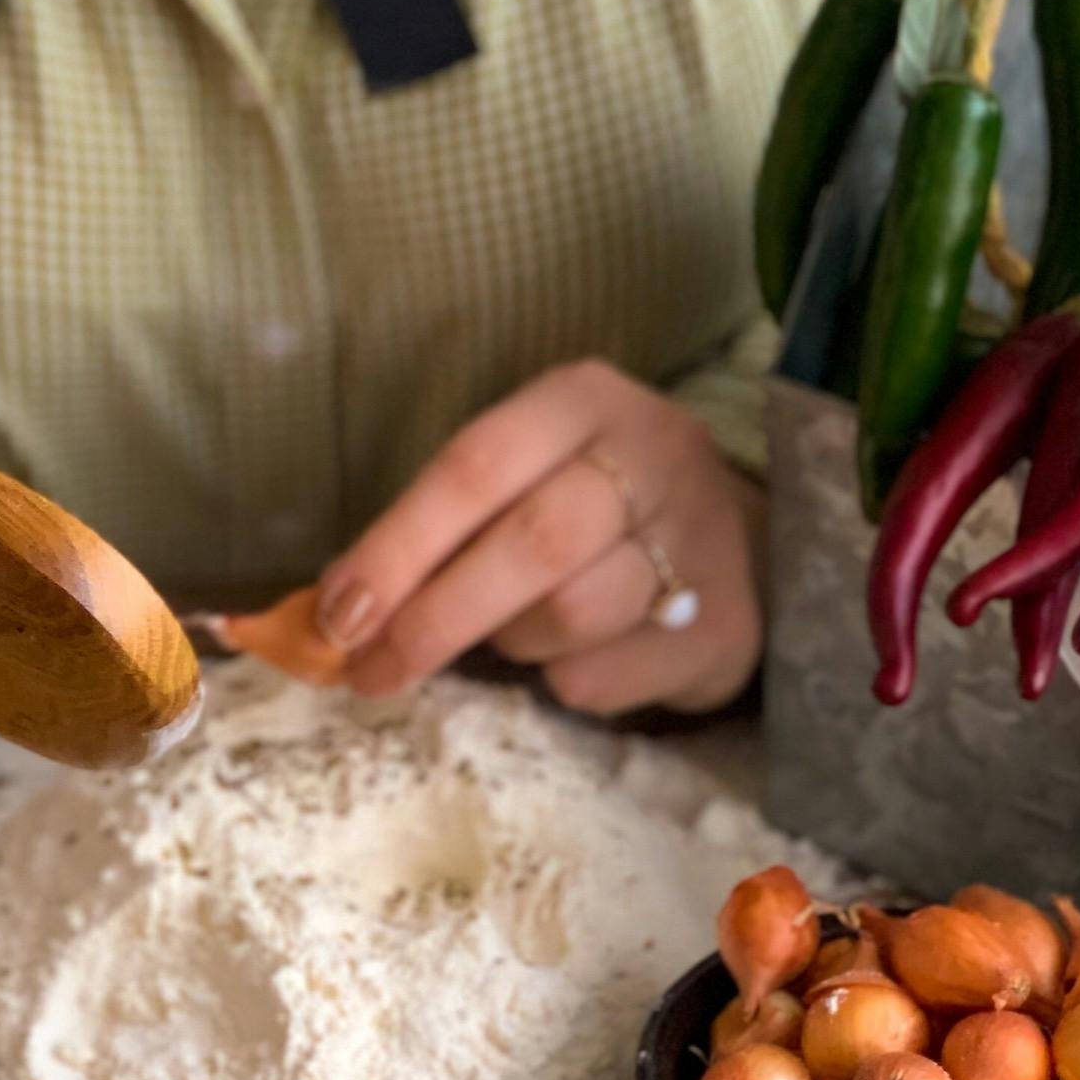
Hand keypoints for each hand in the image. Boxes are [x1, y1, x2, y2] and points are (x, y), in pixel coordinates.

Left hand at [314, 361, 763, 715]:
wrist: (741, 537)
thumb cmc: (592, 500)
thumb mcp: (525, 472)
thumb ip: (443, 524)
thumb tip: (339, 611)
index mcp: (584, 400)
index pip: (476, 466)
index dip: (397, 546)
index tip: (338, 612)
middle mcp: (655, 455)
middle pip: (531, 545)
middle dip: (435, 617)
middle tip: (371, 669)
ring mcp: (704, 540)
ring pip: (570, 615)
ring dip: (513, 642)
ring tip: (512, 631)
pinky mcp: (728, 626)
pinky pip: (607, 677)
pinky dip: (565, 679)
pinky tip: (579, 651)